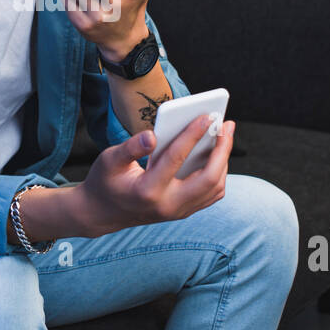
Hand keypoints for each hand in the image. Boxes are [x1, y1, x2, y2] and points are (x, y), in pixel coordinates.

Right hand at [71, 112, 235, 236]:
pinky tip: (216, 152)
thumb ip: (130, 147)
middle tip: (227, 124)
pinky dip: (218, 172)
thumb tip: (153, 135)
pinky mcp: (184, 211)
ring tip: (224, 134)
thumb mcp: (108, 160)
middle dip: (222, 149)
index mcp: (148, 191)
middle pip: (208, 179)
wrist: (102, 213)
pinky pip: (211, 193)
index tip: (208, 116)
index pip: (176, 159)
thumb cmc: (105, 181)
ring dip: (223, 161)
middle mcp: (168, 205)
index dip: (193, 134)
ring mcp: (178, 211)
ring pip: (215, 188)